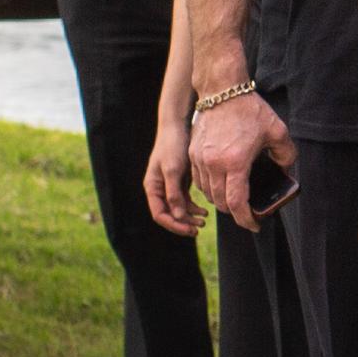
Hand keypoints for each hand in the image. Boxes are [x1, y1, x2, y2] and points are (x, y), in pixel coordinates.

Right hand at [144, 102, 199, 236]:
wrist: (179, 127)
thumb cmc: (173, 146)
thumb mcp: (174, 170)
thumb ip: (174, 193)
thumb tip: (177, 216)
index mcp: (152, 187)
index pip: (160, 214)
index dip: (174, 225)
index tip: (191, 230)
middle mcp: (158, 188)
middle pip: (169, 214)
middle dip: (183, 223)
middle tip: (199, 228)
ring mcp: (169, 185)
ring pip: (178, 208)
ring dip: (190, 216)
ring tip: (205, 219)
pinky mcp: (179, 180)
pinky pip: (185, 199)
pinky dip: (194, 206)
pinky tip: (205, 208)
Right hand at [189, 88, 291, 227]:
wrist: (222, 90)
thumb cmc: (250, 110)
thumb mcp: (278, 132)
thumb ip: (286, 155)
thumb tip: (286, 170)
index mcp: (235, 163)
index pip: (237, 203)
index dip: (246, 219)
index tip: (255, 225)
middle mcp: (213, 164)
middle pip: (220, 202)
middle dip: (235, 212)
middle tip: (248, 213)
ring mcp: (200, 159)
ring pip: (207, 192)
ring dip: (221, 201)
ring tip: (235, 200)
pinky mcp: (192, 152)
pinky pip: (198, 180)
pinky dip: (209, 188)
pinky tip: (221, 185)